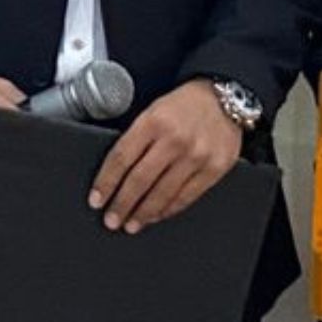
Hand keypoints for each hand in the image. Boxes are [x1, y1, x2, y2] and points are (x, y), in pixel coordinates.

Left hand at [89, 80, 244, 232]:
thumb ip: (136, 137)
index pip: (121, 158)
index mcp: (154, 121)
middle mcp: (175, 139)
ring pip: (163, 194)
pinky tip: (157, 215)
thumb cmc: (185, 105)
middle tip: (111, 220)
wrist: (225, 98)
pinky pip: (186, 197)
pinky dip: (168, 210)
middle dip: (122, 204)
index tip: (96, 199)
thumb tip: (113, 172)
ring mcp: (197, 156)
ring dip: (144, 214)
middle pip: (140, 180)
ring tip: (131, 224)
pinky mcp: (215, 169)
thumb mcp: (154, 110)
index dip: (106, 182)